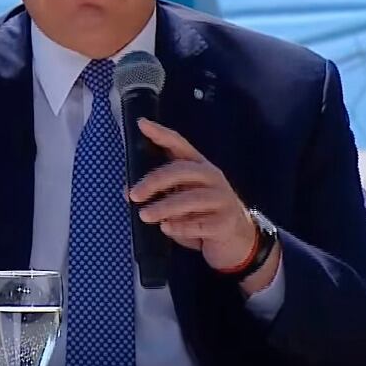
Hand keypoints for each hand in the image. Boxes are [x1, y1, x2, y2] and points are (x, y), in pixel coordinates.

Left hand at [129, 118, 279, 293]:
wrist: (238, 242)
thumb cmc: (202, 216)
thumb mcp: (179, 201)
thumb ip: (158, 193)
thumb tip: (127, 191)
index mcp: (199, 166)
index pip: (179, 144)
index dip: (161, 134)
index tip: (142, 124)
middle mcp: (212, 177)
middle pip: (182, 170)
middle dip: (155, 181)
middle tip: (134, 195)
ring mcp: (222, 199)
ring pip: (191, 198)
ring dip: (164, 206)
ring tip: (144, 215)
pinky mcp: (226, 222)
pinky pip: (201, 223)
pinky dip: (181, 226)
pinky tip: (166, 228)